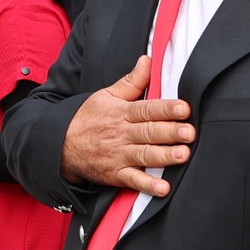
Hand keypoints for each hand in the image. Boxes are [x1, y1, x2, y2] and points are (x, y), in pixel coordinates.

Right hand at [58, 54, 191, 194]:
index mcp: (122, 112)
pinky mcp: (115, 174)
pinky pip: (132, 180)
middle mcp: (122, 134)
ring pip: (144, 155)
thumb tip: (148, 61)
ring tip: (182, 155)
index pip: (146, 109)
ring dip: (164, 156)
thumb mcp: (106, 95)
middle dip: (170, 132)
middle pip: (149, 132)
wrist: (60, 144)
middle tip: (189, 132)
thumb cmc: (88, 118)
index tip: (184, 108)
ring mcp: (118, 155)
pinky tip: (163, 188)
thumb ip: (132, 81)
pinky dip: (147, 185)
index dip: (166, 108)